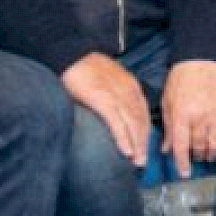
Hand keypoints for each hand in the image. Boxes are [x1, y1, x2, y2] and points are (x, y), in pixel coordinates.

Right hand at [62, 52, 150, 166]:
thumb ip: (114, 94)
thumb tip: (115, 112)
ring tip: (137, 161)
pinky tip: (126, 151)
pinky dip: (123, 138)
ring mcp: (116, 95)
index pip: (142, 112)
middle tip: (142, 161)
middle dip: (143, 143)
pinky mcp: (103, 99)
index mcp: (130, 85)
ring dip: (136, 145)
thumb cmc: (85, 67)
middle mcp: (128, 91)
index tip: (143, 146)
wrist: (71, 54)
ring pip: (132, 124)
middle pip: (141, 121)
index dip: (144, 131)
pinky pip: (117, 123)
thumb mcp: (107, 79)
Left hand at [160, 59, 215, 176]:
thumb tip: (166, 147)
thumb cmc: (183, 76)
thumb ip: (169, 125)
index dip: (182, 163)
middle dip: (195, 156)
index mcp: (182, 114)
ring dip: (210, 153)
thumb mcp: (168, 100)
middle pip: (198, 148)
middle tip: (193, 156)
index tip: (184, 172)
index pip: (181, 146)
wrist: (204, 57)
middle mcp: (200, 118)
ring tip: (207, 153)